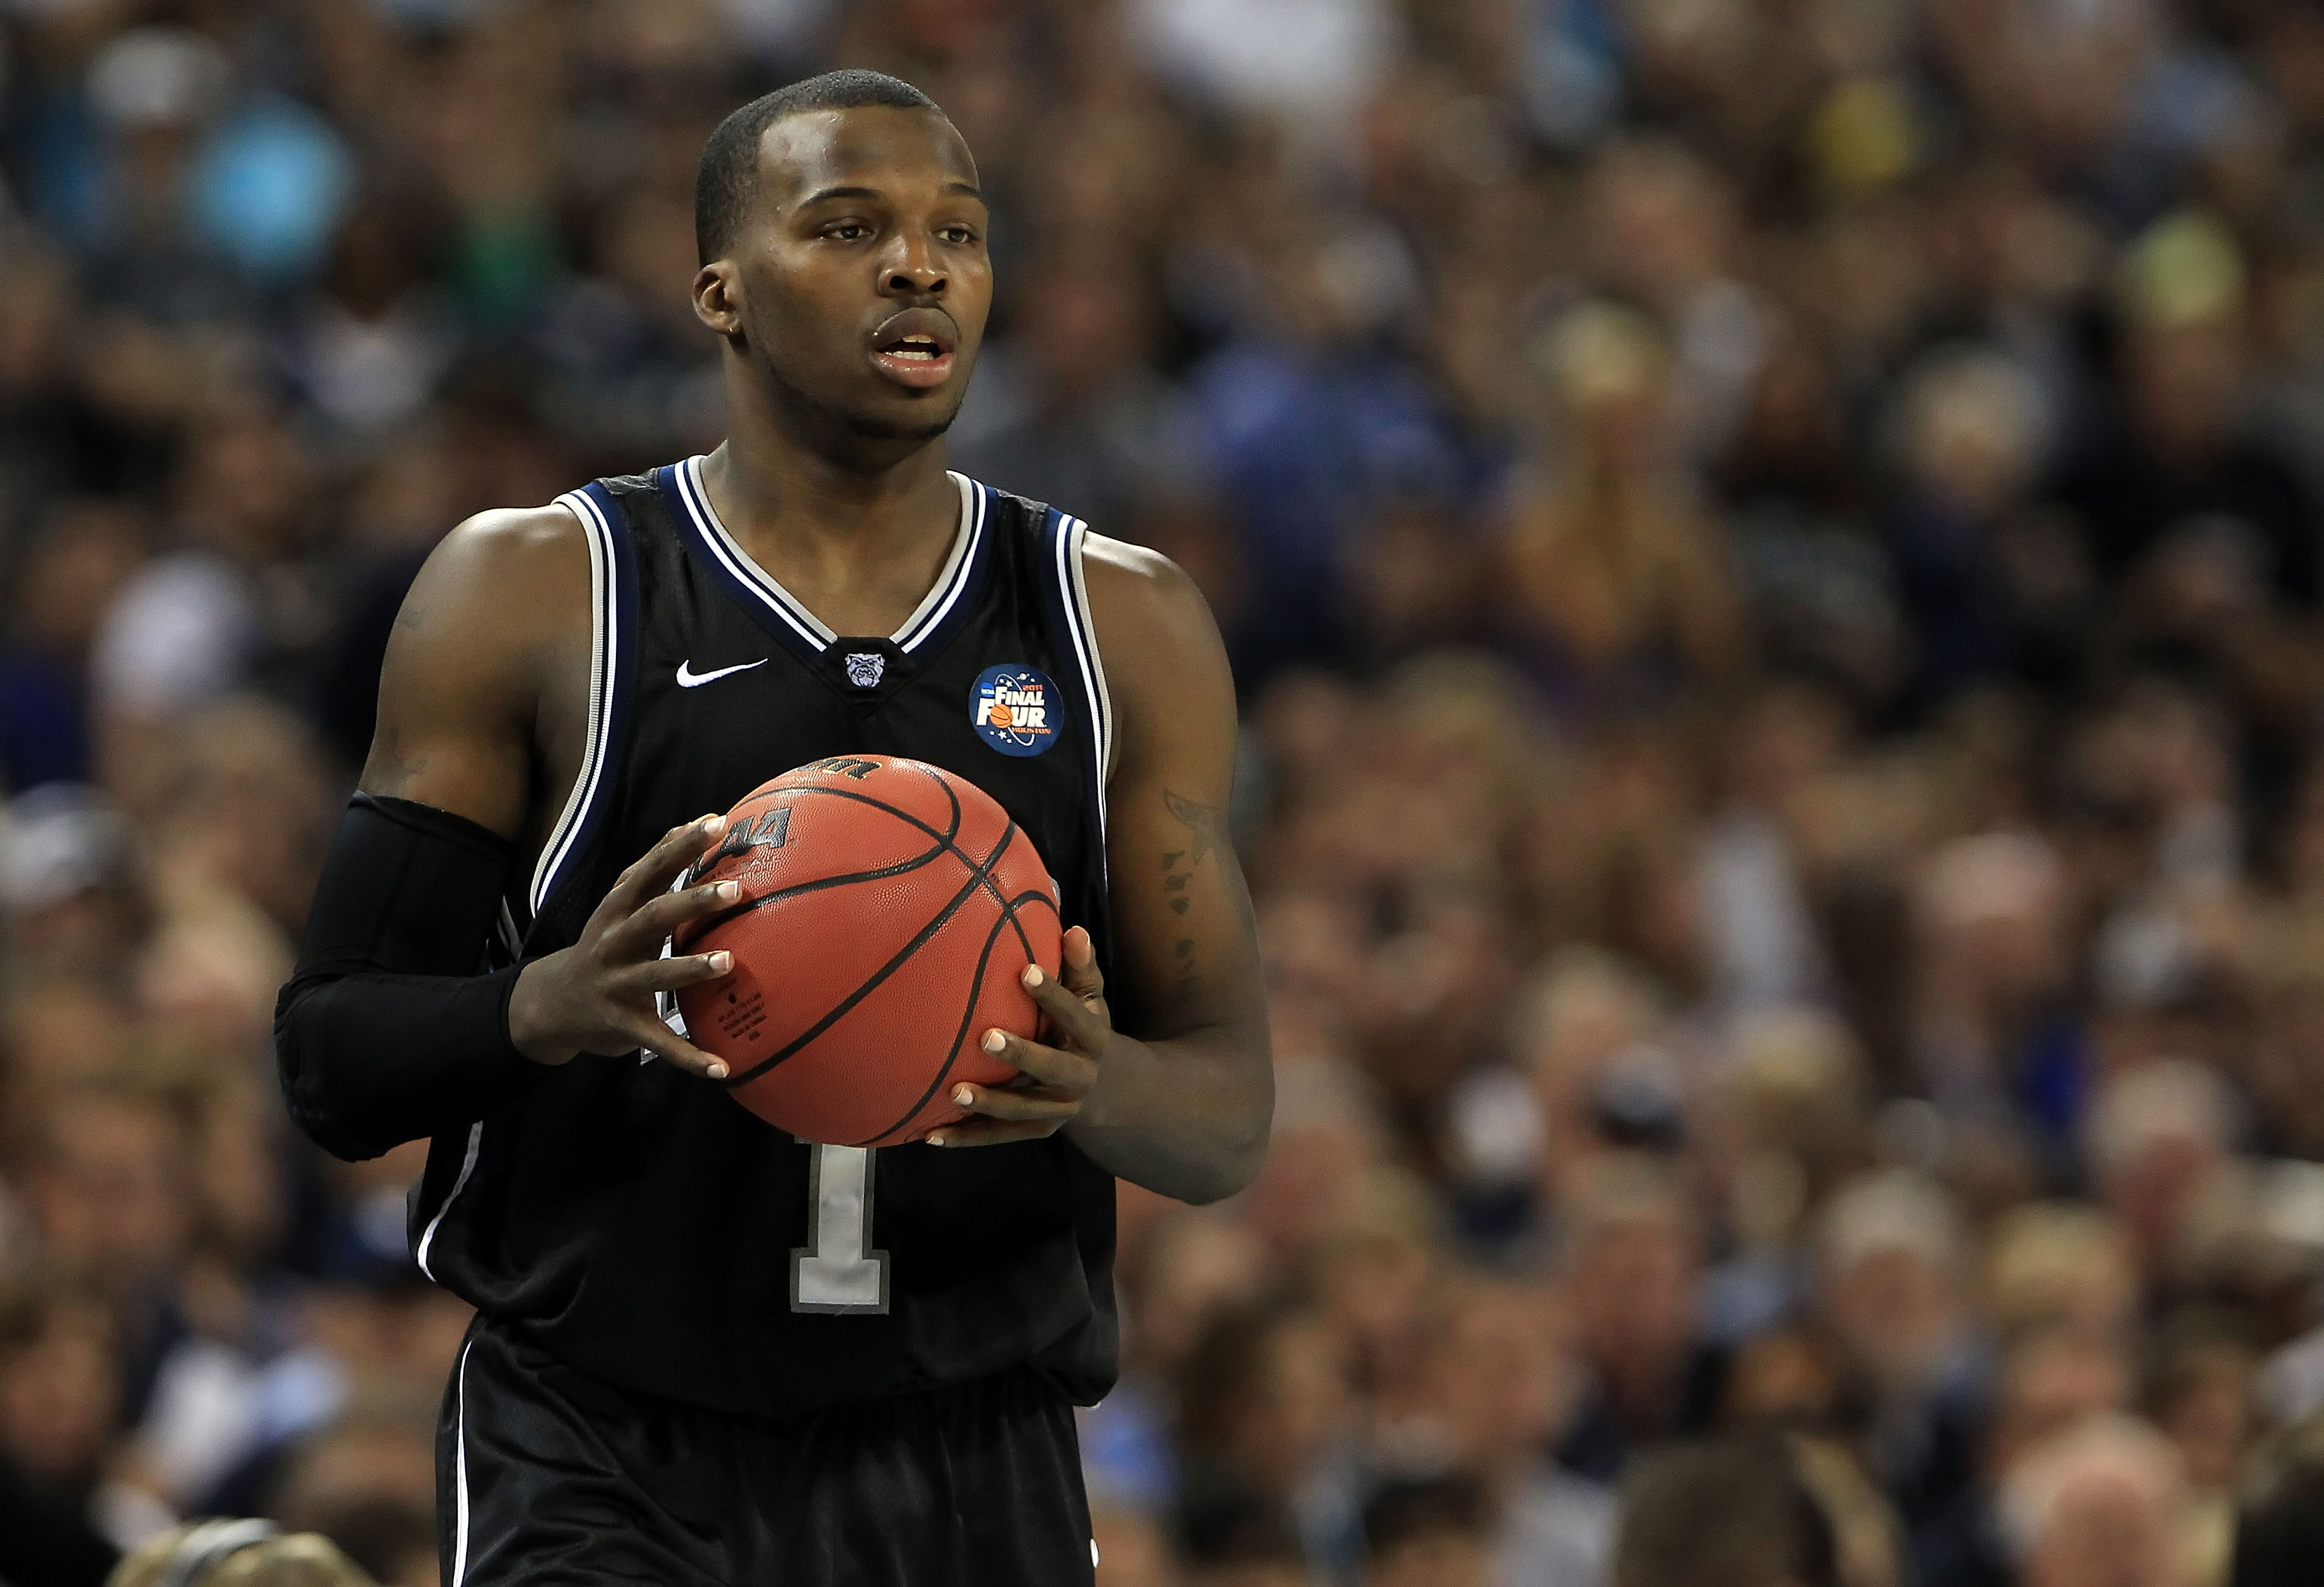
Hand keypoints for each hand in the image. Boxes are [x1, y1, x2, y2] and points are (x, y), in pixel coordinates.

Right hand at [507, 813, 741, 1078]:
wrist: (552, 1005)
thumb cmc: (603, 946)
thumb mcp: (619, 905)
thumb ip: (653, 870)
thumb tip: (691, 823)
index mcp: (618, 909)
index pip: (650, 870)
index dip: (680, 847)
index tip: (715, 823)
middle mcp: (614, 942)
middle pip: (653, 916)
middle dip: (692, 901)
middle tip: (733, 889)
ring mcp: (616, 984)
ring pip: (656, 974)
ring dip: (691, 968)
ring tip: (728, 961)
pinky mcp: (622, 1025)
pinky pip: (659, 1041)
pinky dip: (689, 1056)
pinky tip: (722, 1068)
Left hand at [927, 926, 1112, 1146]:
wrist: (1109, 1090)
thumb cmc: (1084, 1029)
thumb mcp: (1091, 998)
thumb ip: (1080, 967)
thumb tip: (1072, 930)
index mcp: (1092, 1039)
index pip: (1075, 1016)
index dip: (1053, 995)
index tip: (1025, 971)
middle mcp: (1079, 1078)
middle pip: (1051, 1068)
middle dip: (1021, 1054)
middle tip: (985, 1037)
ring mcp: (1058, 1109)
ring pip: (1023, 1110)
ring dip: (989, 1103)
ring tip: (953, 1091)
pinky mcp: (1037, 1130)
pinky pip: (1000, 1136)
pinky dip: (967, 1136)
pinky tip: (932, 1134)